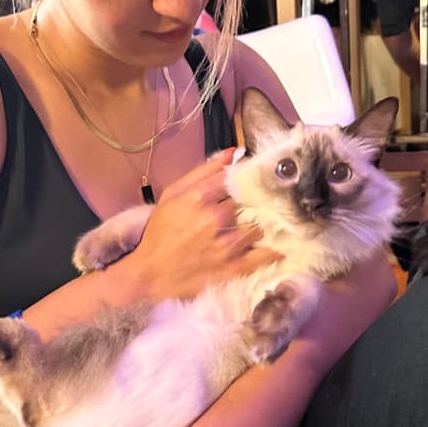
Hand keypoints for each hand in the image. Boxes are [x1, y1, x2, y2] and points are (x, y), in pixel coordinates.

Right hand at [128, 150, 280, 301]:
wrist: (150, 273)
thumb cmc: (159, 231)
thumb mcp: (172, 194)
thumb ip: (203, 172)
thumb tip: (233, 153)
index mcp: (201, 197)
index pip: (238, 178)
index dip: (245, 179)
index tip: (250, 181)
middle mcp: (217, 218)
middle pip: (249, 202)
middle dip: (249, 204)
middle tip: (249, 207)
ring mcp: (228, 244)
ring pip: (259, 226)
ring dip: (258, 226)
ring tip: (256, 227)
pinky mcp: (234, 267)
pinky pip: (265, 255)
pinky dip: (273, 251)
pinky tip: (277, 247)